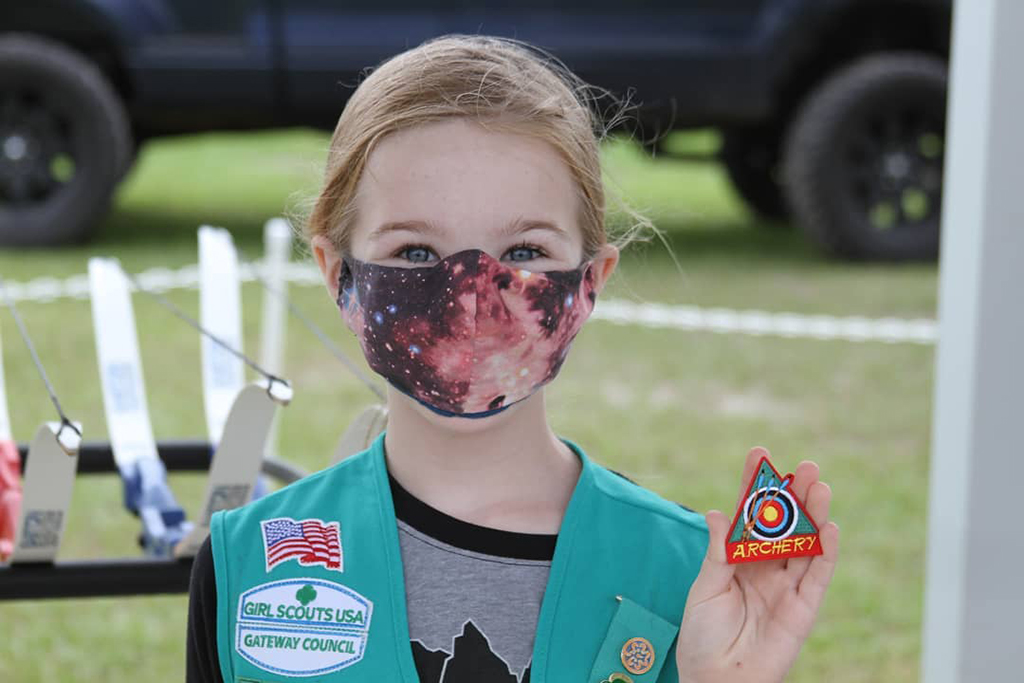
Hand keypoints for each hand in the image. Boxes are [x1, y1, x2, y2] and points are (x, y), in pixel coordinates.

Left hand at [675, 447, 839, 682]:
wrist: (716, 679)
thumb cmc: (702, 636)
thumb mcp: (705, 589)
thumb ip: (718, 553)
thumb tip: (717, 513)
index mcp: (738, 558)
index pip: (749, 514)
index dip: (755, 485)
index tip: (760, 453)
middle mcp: (765, 567)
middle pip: (784, 524)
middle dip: (794, 494)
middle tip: (805, 465)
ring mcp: (786, 586)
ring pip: (805, 543)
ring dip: (814, 515)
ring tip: (820, 485)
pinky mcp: (802, 608)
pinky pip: (818, 576)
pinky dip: (826, 552)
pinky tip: (830, 526)